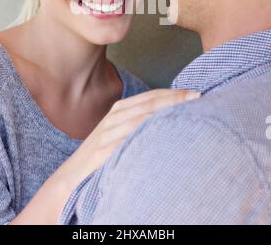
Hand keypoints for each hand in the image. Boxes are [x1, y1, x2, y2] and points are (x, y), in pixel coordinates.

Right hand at [70, 88, 199, 184]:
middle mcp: (114, 117)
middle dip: (175, 100)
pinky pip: (128, 140)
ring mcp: (108, 134)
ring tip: (188, 114)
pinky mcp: (102, 152)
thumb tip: (172, 116)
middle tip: (198, 98)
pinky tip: (163, 135)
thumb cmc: (101, 153)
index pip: (151, 96)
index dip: (174, 93)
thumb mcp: (119, 131)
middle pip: (150, 104)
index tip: (196, 93)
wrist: (71, 176)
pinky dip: (146, 135)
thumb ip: (139, 121)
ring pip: (142, 119)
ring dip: (166, 114)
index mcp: (119, 109)